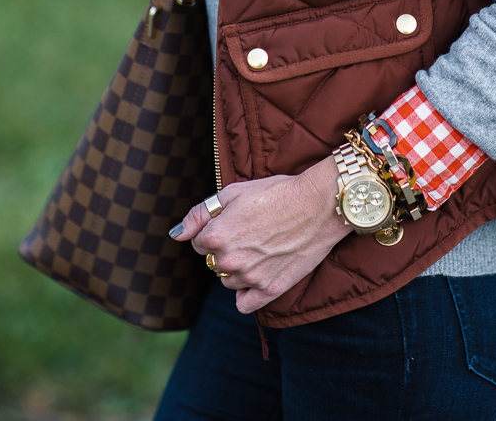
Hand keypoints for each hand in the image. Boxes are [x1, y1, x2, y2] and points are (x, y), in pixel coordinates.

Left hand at [172, 156, 350, 313]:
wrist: (318, 204)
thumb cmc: (276, 192)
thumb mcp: (233, 192)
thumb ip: (200, 214)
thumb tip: (177, 234)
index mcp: (215, 236)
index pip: (199, 243)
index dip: (215, 230)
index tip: (235, 221)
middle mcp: (229, 260)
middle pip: (214, 263)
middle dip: (226, 249)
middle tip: (251, 232)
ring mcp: (250, 278)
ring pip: (229, 281)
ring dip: (238, 268)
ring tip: (261, 247)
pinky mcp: (270, 290)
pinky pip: (244, 303)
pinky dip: (247, 292)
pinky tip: (259, 273)